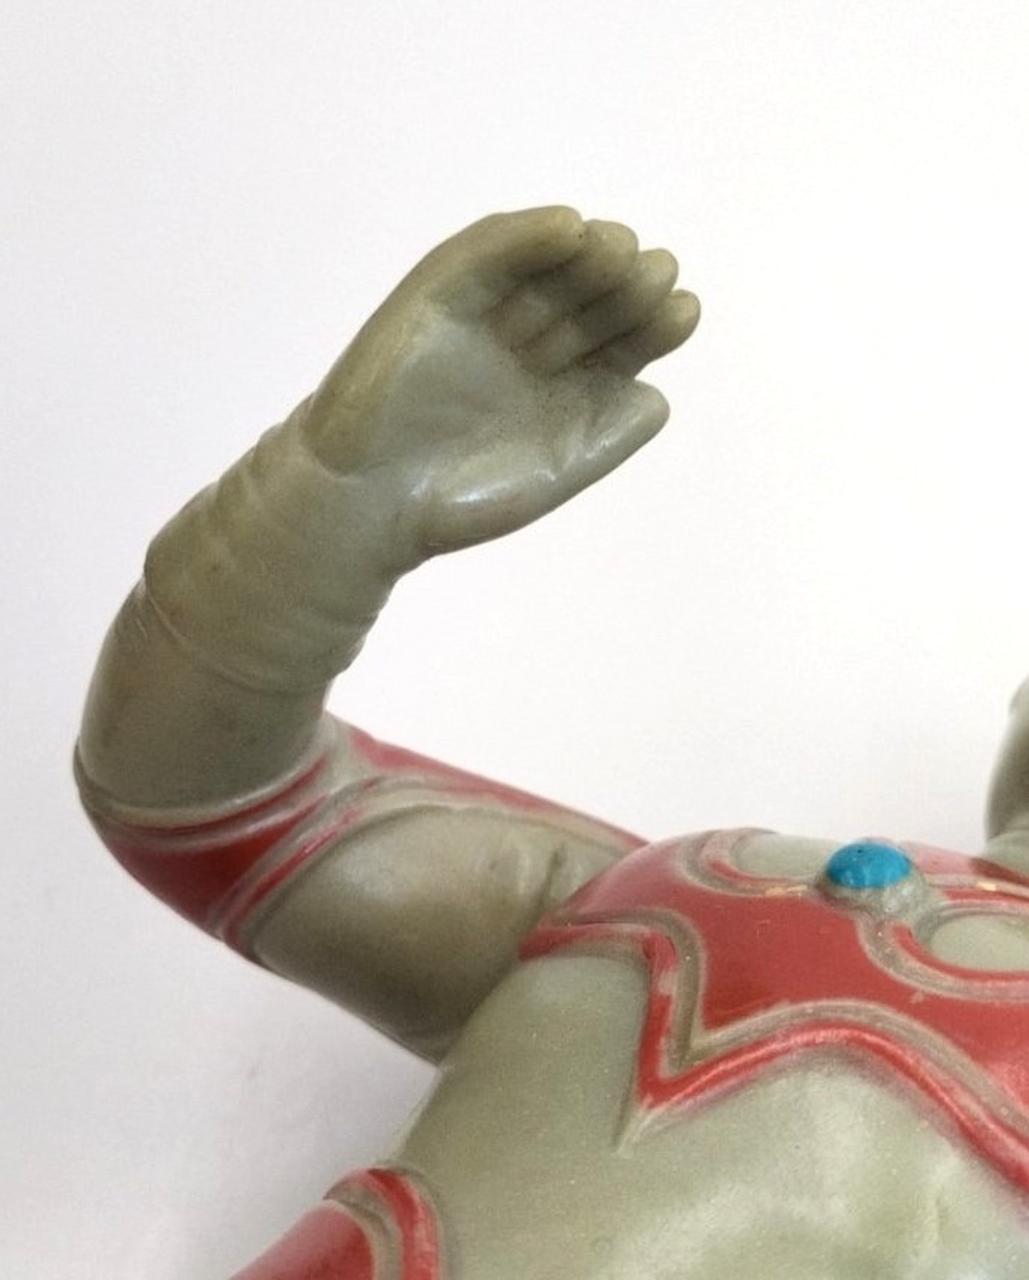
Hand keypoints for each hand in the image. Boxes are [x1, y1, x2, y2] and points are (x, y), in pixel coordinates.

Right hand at [300, 207, 698, 562]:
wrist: (374, 506)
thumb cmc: (460, 499)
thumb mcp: (552, 471)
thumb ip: (607, 436)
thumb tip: (658, 395)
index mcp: (564, 384)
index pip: (623, 338)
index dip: (656, 322)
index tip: (684, 312)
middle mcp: (533, 343)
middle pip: (594, 296)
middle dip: (629, 283)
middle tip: (655, 275)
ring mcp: (488, 315)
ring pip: (548, 268)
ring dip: (589, 251)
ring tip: (619, 252)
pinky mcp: (439, 295)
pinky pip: (487, 254)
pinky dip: (525, 236)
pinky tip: (567, 229)